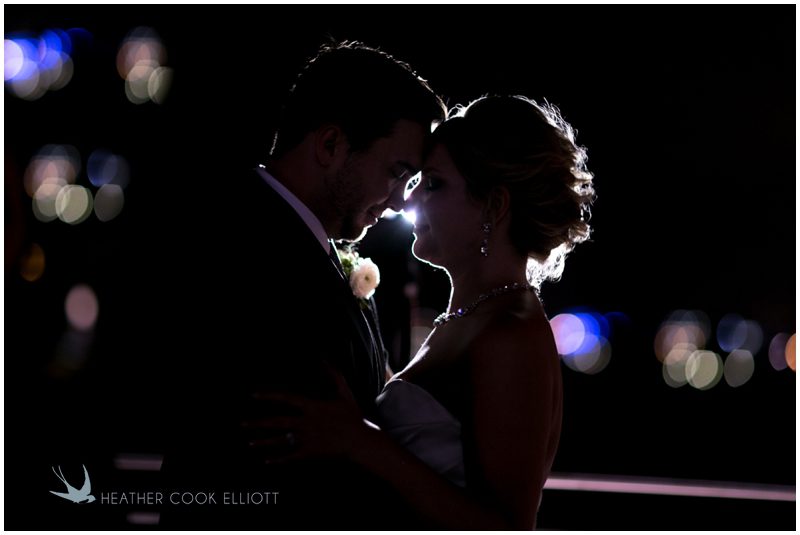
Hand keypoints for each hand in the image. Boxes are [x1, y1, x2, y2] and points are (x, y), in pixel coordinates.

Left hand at [243, 364, 372, 462]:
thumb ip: (334, 375)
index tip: (254, 395)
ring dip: (264, 442)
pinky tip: (267, 460)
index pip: (286, 399)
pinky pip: (291, 456)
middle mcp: (306, 423)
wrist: (360, 440)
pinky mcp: (310, 453)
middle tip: (242, 424)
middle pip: (277, 422)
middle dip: (258, 423)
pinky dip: (279, 459)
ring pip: (281, 441)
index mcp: (312, 407)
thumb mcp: (344, 393)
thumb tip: (325, 358)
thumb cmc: (353, 416)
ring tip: (249, 443)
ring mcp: (307, 439)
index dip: (269, 396)